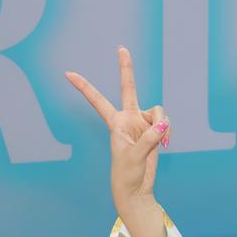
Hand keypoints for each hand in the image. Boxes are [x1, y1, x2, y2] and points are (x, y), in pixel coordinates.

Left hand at [65, 46, 169, 212]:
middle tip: (121, 47)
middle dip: (126, 68)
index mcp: (115, 124)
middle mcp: (128, 119)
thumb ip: (150, 137)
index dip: (84, 87)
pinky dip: (168, 132)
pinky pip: (165, 122)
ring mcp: (141, 123)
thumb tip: (164, 123)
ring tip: (160, 143)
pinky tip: (165, 144)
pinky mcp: (154, 129)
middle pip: (129, 88)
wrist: (137, 189)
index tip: (68, 73)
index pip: (98, 101)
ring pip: (158, 111)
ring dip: (162, 125)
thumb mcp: (135, 156)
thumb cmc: (127, 175)